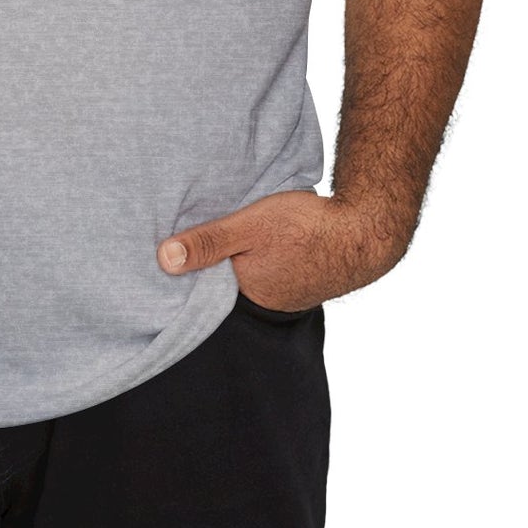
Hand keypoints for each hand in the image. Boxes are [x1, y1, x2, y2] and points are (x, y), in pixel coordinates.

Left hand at [156, 190, 413, 309]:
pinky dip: (259, 260)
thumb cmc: (306, 228)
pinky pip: (268, 272)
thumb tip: (163, 260)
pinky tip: (257, 243)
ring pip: (247, 278)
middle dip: (208, 269)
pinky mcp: (300, 279)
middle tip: (187, 245)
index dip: (185, 274)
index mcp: (245, 292)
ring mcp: (285, 293)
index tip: (163, 259)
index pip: (202, 291)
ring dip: (236, 262)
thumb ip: (209, 242)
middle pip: (223, 286)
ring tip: (220, 241)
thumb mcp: (249, 226)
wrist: (364, 231)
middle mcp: (263, 301)